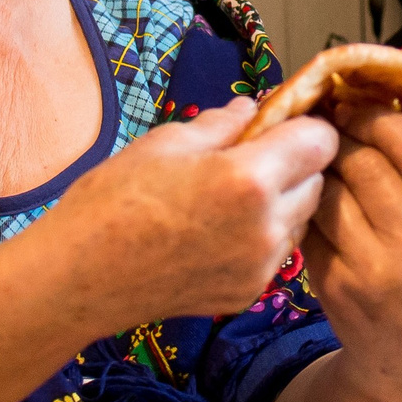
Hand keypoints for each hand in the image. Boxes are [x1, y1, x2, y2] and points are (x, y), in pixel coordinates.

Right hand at [46, 98, 335, 324]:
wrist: (79, 276)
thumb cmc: (113, 199)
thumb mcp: (167, 142)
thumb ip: (223, 123)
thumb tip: (253, 108)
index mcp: (249, 179)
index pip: (321, 142)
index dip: (306, 126)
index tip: (283, 123)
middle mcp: (267, 227)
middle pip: (318, 181)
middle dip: (296, 163)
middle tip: (253, 156)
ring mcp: (261, 266)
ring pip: (301, 220)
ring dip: (283, 201)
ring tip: (232, 195)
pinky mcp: (248, 293)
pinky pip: (277, 253)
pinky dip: (263, 236)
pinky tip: (220, 229)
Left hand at [301, 106, 401, 401]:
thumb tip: (394, 103)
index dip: (379, 113)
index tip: (363, 105)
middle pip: (365, 159)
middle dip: (343, 132)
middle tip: (334, 122)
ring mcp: (373, 270)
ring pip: (331, 189)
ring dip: (322, 166)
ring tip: (325, 158)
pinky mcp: (334, 286)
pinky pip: (313, 223)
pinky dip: (311, 203)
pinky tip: (318, 199)